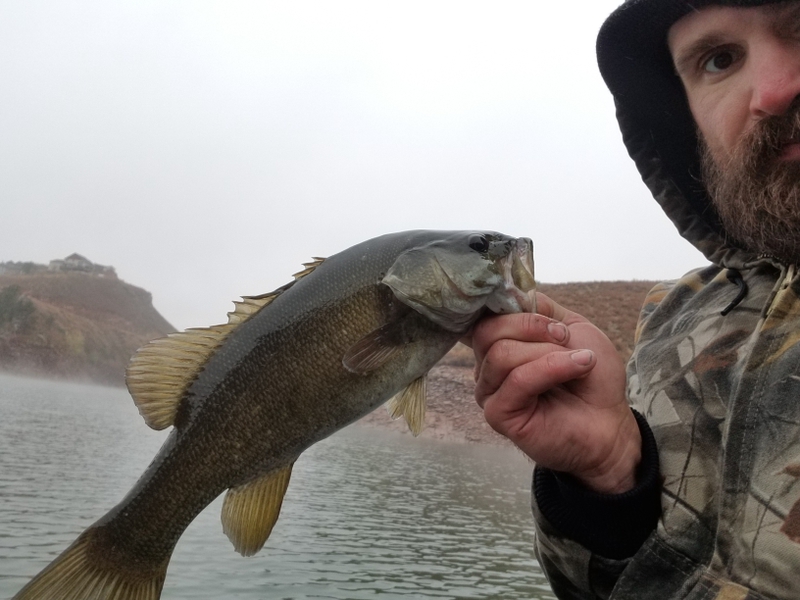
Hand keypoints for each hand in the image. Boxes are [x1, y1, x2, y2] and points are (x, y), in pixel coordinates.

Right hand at [471, 292, 640, 493]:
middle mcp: (487, 367)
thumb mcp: (573, 328)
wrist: (610, 422)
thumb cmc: (592, 379)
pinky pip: (517, 380)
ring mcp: (490, 392)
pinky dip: (551, 369)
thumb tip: (513, 293)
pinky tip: (577, 368)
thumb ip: (541, 308)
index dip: (514, 309)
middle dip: (532, 326)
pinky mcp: (498, 415)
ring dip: (547, 351)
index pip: (485, 316)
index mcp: (499, 345)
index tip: (550, 317)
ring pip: (502, 354)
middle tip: (566, 338)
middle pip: (488, 331)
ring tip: (578, 360)